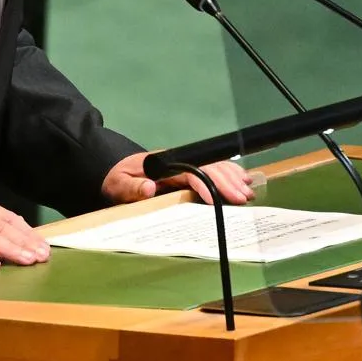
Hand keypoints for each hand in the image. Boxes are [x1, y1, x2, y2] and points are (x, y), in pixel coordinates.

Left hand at [101, 153, 254, 205]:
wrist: (113, 168)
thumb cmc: (116, 177)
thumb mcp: (117, 183)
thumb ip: (131, 188)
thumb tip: (150, 187)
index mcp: (164, 163)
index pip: (191, 171)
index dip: (207, 185)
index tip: (219, 200)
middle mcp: (178, 160)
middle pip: (209, 168)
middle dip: (227, 183)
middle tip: (244, 199)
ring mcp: (184, 164)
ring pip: (214, 167)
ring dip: (232, 178)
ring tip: (248, 193)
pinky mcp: (186, 170)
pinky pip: (211, 170)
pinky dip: (228, 176)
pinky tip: (242, 182)